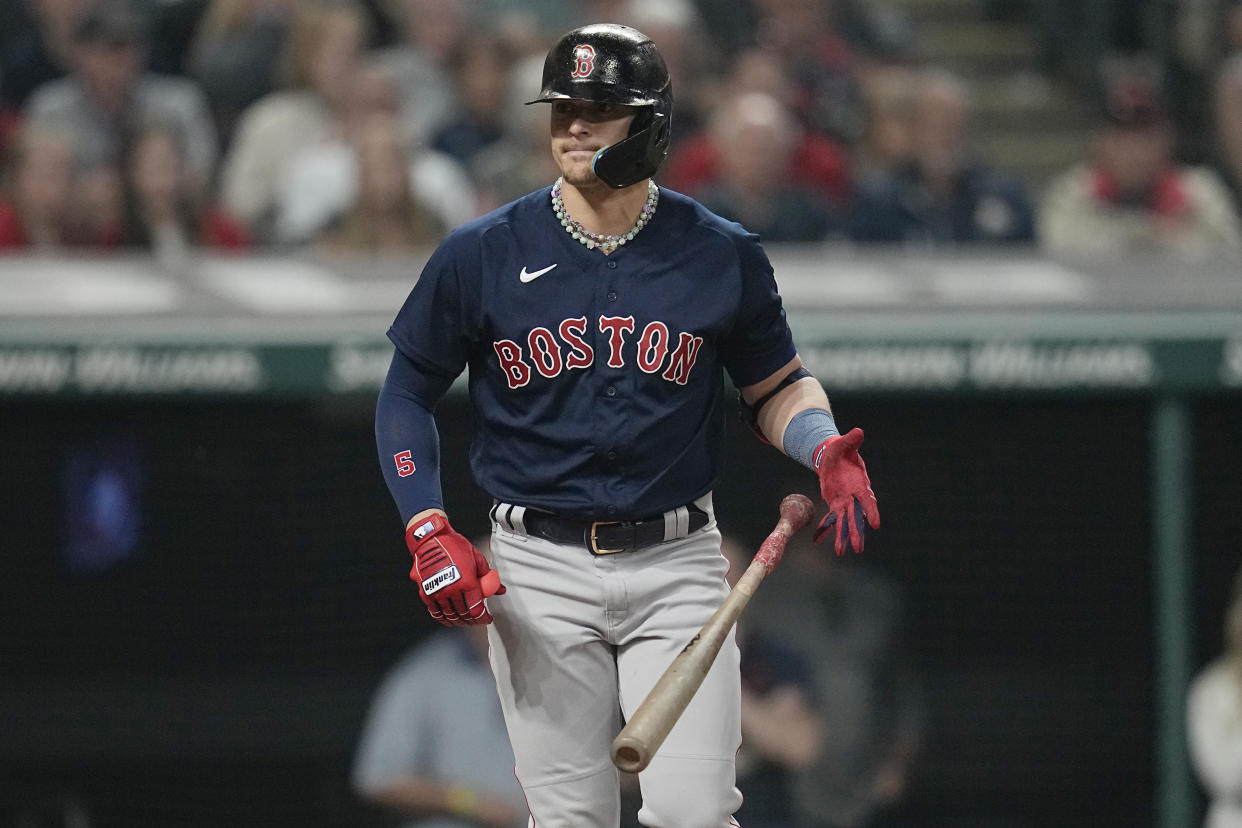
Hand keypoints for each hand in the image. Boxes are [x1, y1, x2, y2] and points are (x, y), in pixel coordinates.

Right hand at [405, 513, 504, 624]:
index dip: (483, 618)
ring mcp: (437, 592)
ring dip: (458, 621)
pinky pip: (434, 611)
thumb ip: (487, 576)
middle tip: (477, 620)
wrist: (430, 539)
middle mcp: (451, 589)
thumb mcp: (476, 557)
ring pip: (449, 615)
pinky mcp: (425, 592)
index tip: (487, 618)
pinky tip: (447, 618)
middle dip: (472, 621)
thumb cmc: (452, 545)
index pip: (476, 609)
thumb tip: (498, 588)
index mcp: (466, 582)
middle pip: (464, 614)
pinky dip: (442, 617)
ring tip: (463, 621)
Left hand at [812, 427, 879, 554]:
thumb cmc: (840, 451)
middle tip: (858, 548)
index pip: (867, 500)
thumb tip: (859, 431)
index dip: (871, 511)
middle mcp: (853, 496)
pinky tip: (821, 541)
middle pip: (856, 516)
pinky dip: (826, 529)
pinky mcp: (834, 504)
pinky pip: (831, 519)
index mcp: (859, 483)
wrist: (832, 457)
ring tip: (841, 552)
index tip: (875, 524)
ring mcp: (844, 502)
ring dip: (843, 536)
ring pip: (844, 522)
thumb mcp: (843, 445)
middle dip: (856, 532)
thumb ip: (851, 440)